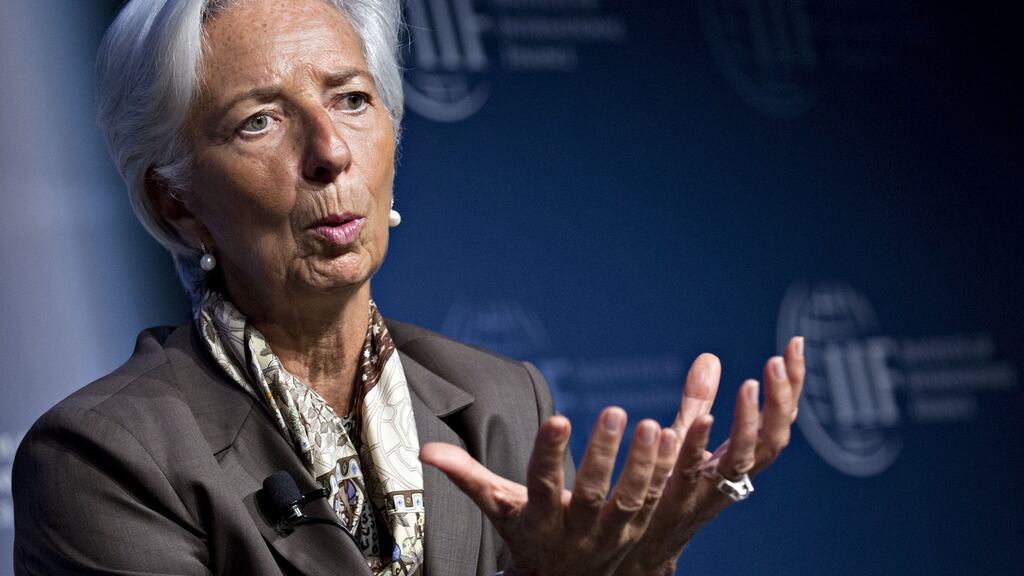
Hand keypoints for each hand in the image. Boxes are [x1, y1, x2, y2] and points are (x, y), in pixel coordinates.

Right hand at [419, 337, 804, 575]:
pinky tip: (689, 432)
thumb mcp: (499, 507)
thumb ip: (467, 476)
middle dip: (607, 455)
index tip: (558, 418)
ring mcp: (615, 531)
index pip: (542, 483)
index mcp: (542, 516)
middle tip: (619, 413)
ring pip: (636, 499)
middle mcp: (581, 527)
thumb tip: (424, 451)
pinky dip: (677, 470)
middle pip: (595, 494)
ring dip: (649, 463)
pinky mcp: (641, 528)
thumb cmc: (531, 534)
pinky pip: (663, 499)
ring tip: (659, 422)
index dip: (551, 454)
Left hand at [617, 336, 804, 575]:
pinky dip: (700, 445)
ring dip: (749, 422)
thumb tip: (710, 357)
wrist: (636, 547)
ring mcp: (707, 490)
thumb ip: (698, 399)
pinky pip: (693, 472)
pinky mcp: (674, 499)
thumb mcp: (684, 437)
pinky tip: (703, 419)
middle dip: (781, 400)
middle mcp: (732, 476)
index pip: (779, 419)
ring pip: (743, 459)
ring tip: (749, 384)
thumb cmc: (663, 488)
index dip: (792, 385)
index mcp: (739, 458)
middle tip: (775, 361)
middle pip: (774, 440)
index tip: (795, 343)